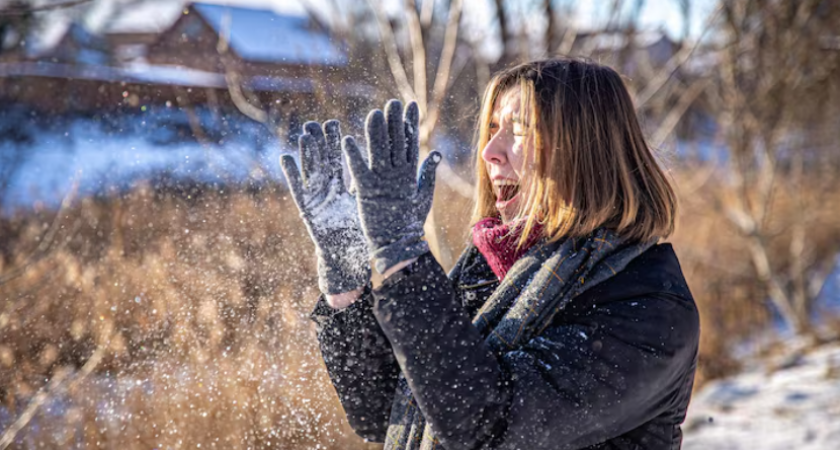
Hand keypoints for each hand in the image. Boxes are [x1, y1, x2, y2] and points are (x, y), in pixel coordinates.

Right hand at [280, 120, 370, 294]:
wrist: (346, 256)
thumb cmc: (356, 232)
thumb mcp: (364, 204)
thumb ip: (368, 185)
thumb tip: (383, 166)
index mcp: (340, 187)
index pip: (337, 160)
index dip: (333, 143)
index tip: (332, 123)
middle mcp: (325, 190)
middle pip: (320, 161)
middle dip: (317, 142)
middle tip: (313, 122)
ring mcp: (314, 198)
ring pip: (309, 171)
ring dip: (306, 153)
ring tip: (304, 134)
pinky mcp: (306, 209)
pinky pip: (297, 189)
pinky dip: (291, 174)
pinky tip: (286, 158)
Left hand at [342, 100, 441, 273]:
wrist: (398, 247)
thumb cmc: (410, 223)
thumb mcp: (423, 196)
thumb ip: (428, 173)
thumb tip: (436, 152)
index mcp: (410, 174)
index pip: (410, 142)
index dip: (410, 123)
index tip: (410, 104)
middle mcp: (396, 175)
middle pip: (395, 142)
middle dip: (394, 121)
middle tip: (392, 102)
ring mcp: (381, 183)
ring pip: (378, 151)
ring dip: (376, 132)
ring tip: (373, 113)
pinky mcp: (365, 193)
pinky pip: (357, 170)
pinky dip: (352, 156)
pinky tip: (346, 140)